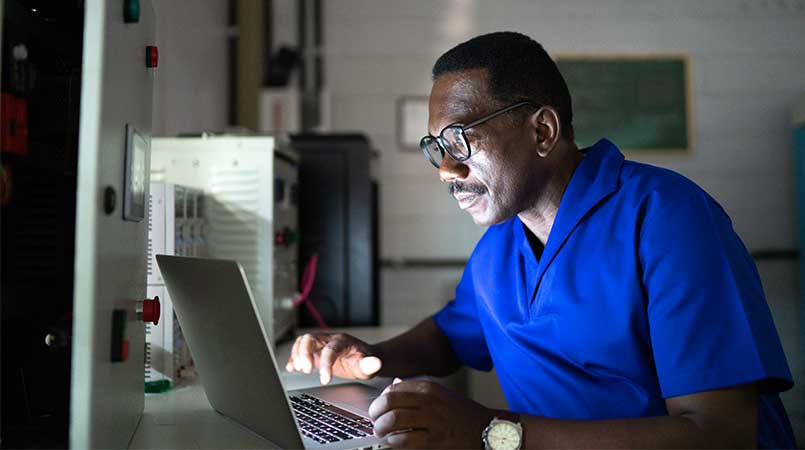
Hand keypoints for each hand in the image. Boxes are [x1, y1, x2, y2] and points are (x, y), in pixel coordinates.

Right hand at [285, 332, 382, 383]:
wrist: (364, 358)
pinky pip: (300, 350)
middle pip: (310, 338)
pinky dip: (293, 358)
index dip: (325, 364)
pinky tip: (291, 367)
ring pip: (303, 342)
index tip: (325, 380)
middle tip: (306, 370)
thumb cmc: (366, 361)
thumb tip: (375, 363)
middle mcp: (330, 340)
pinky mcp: (315, 352)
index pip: (330, 350)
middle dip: (304, 353)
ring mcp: (321, 345)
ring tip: (299, 369)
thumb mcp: (370, 365)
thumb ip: (370, 364)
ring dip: (297, 354)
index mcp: (343, 341)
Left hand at [369, 378, 494, 448]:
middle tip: (375, 421)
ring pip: (393, 422)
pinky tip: (395, 443)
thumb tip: (393, 385)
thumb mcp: (441, 395)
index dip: (381, 399)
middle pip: (389, 403)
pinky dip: (394, 442)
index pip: (394, 388)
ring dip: (382, 429)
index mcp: (430, 388)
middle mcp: (429, 401)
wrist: (488, 431)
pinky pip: (404, 441)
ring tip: (382, 433)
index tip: (379, 407)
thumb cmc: (463, 414)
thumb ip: (417, 390)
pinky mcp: (434, 441)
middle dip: (376, 413)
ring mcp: (432, 421)